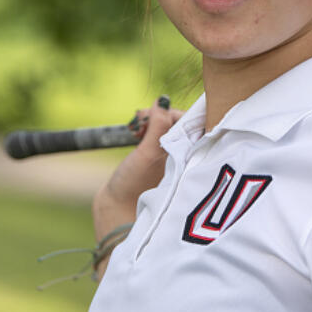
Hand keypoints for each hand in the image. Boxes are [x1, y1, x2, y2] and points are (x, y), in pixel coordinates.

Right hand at [93, 98, 183, 236]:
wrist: (117, 210)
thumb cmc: (136, 186)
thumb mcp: (149, 153)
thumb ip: (159, 125)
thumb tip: (163, 101)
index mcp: (192, 155)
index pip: (194, 122)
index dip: (174, 113)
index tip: (157, 114)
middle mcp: (185, 154)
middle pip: (178, 122)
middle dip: (159, 115)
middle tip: (140, 120)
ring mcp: (170, 156)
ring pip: (165, 126)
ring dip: (149, 120)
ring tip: (134, 129)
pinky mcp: (156, 157)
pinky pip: (155, 133)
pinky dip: (145, 128)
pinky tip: (133, 132)